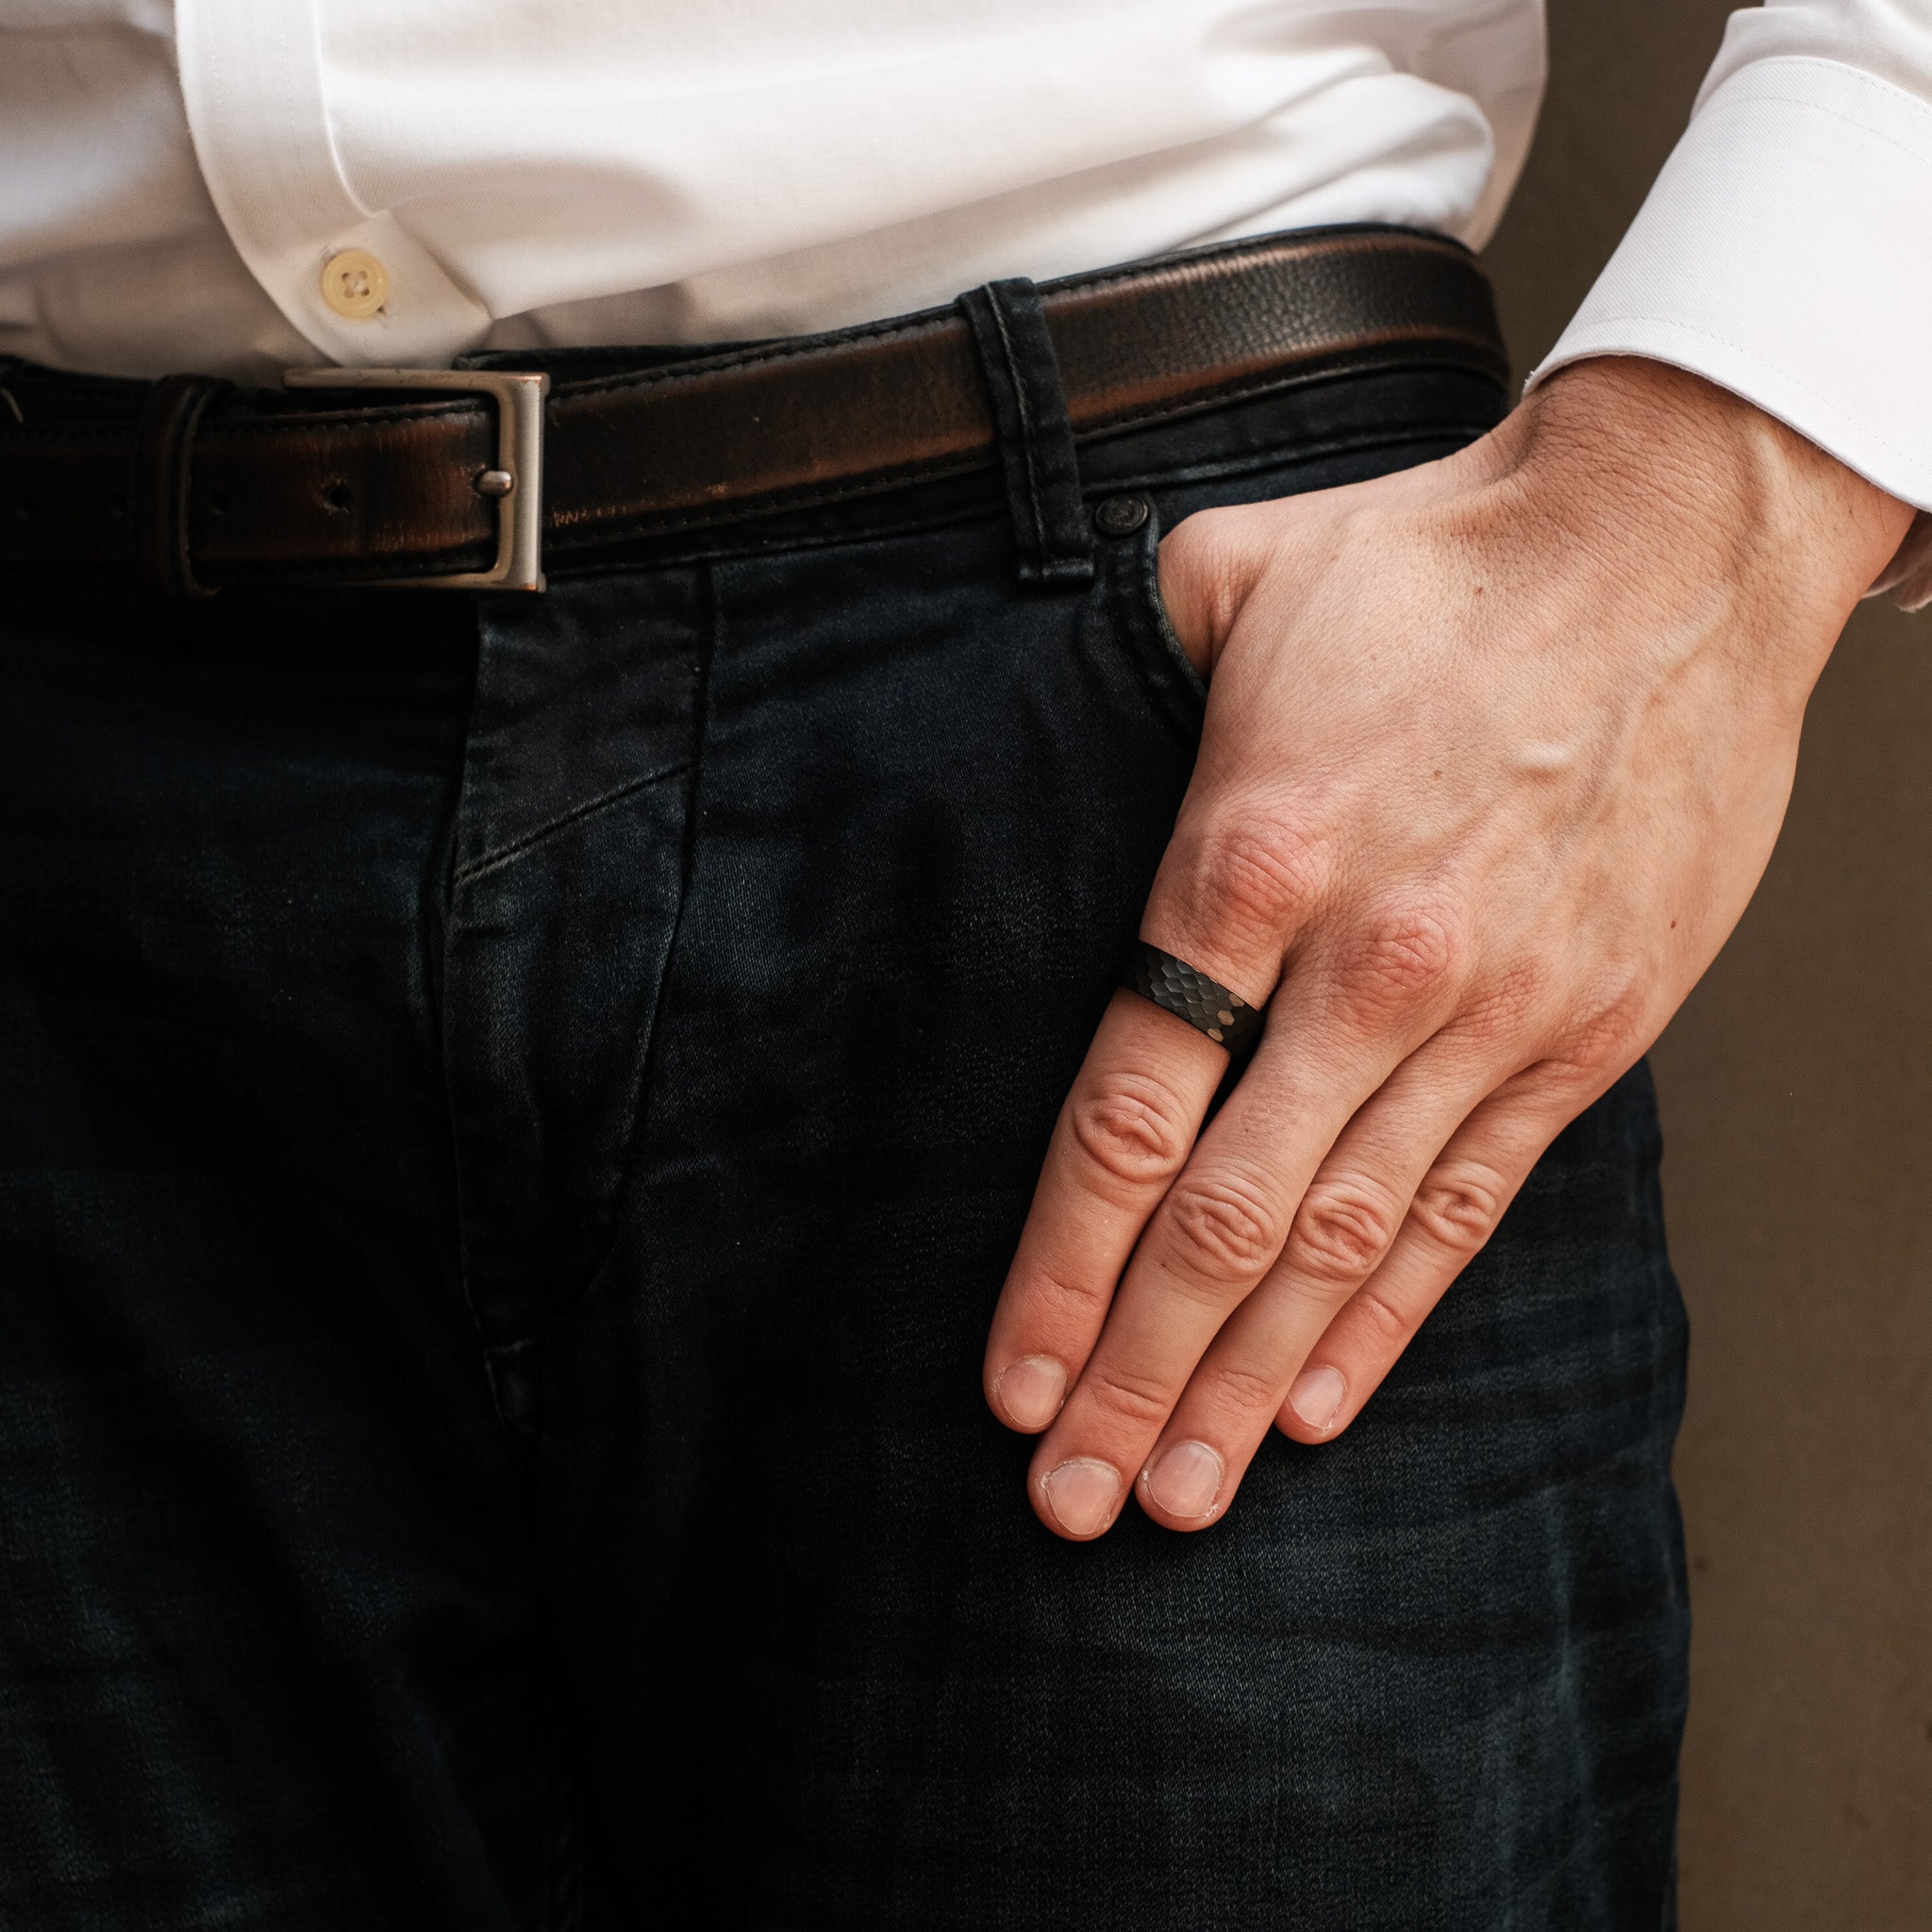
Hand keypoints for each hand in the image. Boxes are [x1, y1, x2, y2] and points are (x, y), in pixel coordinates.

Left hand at [984, 357, 1912, 1539]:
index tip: (1011, 1378)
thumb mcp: (1236, 581)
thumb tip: (1046, 710)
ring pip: (1338, 1244)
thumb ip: (1125, 673)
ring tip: (1172, 1495)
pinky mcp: (1579, 1035)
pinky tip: (1321, 1412)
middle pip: (1217, 1219)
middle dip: (1130, 1372)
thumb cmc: (1438, 568)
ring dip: (1246, 1384)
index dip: (1058, 1268)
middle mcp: (1364, 963)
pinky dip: (1388, 1321)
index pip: (1123, 1114)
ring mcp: (1484, 1013)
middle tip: (1065, 1500)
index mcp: (1250, 857)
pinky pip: (1466, 1210)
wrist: (1670, 547)